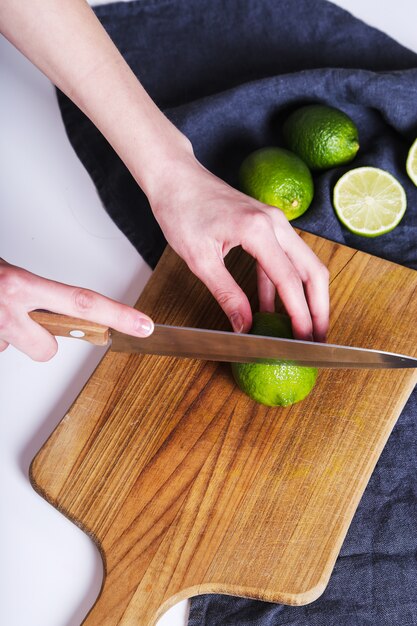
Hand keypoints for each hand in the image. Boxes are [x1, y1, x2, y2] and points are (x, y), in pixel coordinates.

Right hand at [0, 259, 153, 360]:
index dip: (117, 316)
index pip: (83, 302)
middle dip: (41, 343)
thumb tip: (51, 320)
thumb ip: (32, 295)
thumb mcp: (9, 276)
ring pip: (16, 351)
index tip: (143, 326)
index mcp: (21, 285)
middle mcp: (8, 308)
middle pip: (47, 350)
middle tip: (26, 322)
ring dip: (9, 339)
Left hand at [151, 157, 328, 341]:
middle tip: (317, 339)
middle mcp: (275, 223)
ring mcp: (273, 222)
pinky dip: (281, 284)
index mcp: (259, 230)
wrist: (175, 177)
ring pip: (302, 264)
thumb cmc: (181, 211)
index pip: (289, 280)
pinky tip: (271, 308)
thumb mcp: (200, 259)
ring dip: (304, 297)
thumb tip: (244, 327)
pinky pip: (282, 258)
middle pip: (312, 270)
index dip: (300, 314)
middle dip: (318, 307)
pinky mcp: (266, 225)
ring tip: (302, 328)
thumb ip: (227, 294)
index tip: (304, 340)